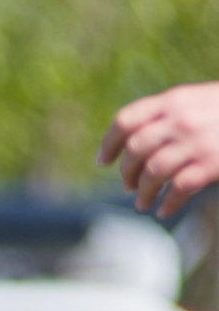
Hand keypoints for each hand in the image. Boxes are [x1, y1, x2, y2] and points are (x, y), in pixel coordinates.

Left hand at [98, 83, 218, 216]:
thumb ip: (169, 114)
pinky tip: (165, 210)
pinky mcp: (212, 164)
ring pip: (152, 173)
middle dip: (126, 172)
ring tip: (142, 203)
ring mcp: (197, 142)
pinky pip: (179, 189)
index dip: (109, 142)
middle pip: (135, 150)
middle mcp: (181, 119)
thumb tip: (135, 140)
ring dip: (143, 192)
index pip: (126, 120)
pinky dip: (168, 203)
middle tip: (127, 186)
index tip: (102, 161)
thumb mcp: (198, 99)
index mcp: (175, 100)